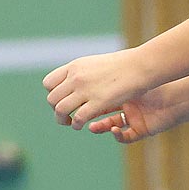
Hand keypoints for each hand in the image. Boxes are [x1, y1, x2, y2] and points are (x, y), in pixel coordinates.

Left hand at [42, 49, 158, 134]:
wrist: (140, 65)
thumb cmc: (122, 65)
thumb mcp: (95, 63)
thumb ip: (81, 72)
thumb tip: (72, 81)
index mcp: (74, 67)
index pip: (48, 83)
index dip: (52, 94)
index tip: (63, 99)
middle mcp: (76, 77)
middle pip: (52, 99)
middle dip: (56, 110)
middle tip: (65, 116)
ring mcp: (86, 89)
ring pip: (60, 110)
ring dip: (62, 120)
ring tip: (71, 123)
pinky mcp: (98, 102)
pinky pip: (78, 118)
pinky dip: (76, 124)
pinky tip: (81, 126)